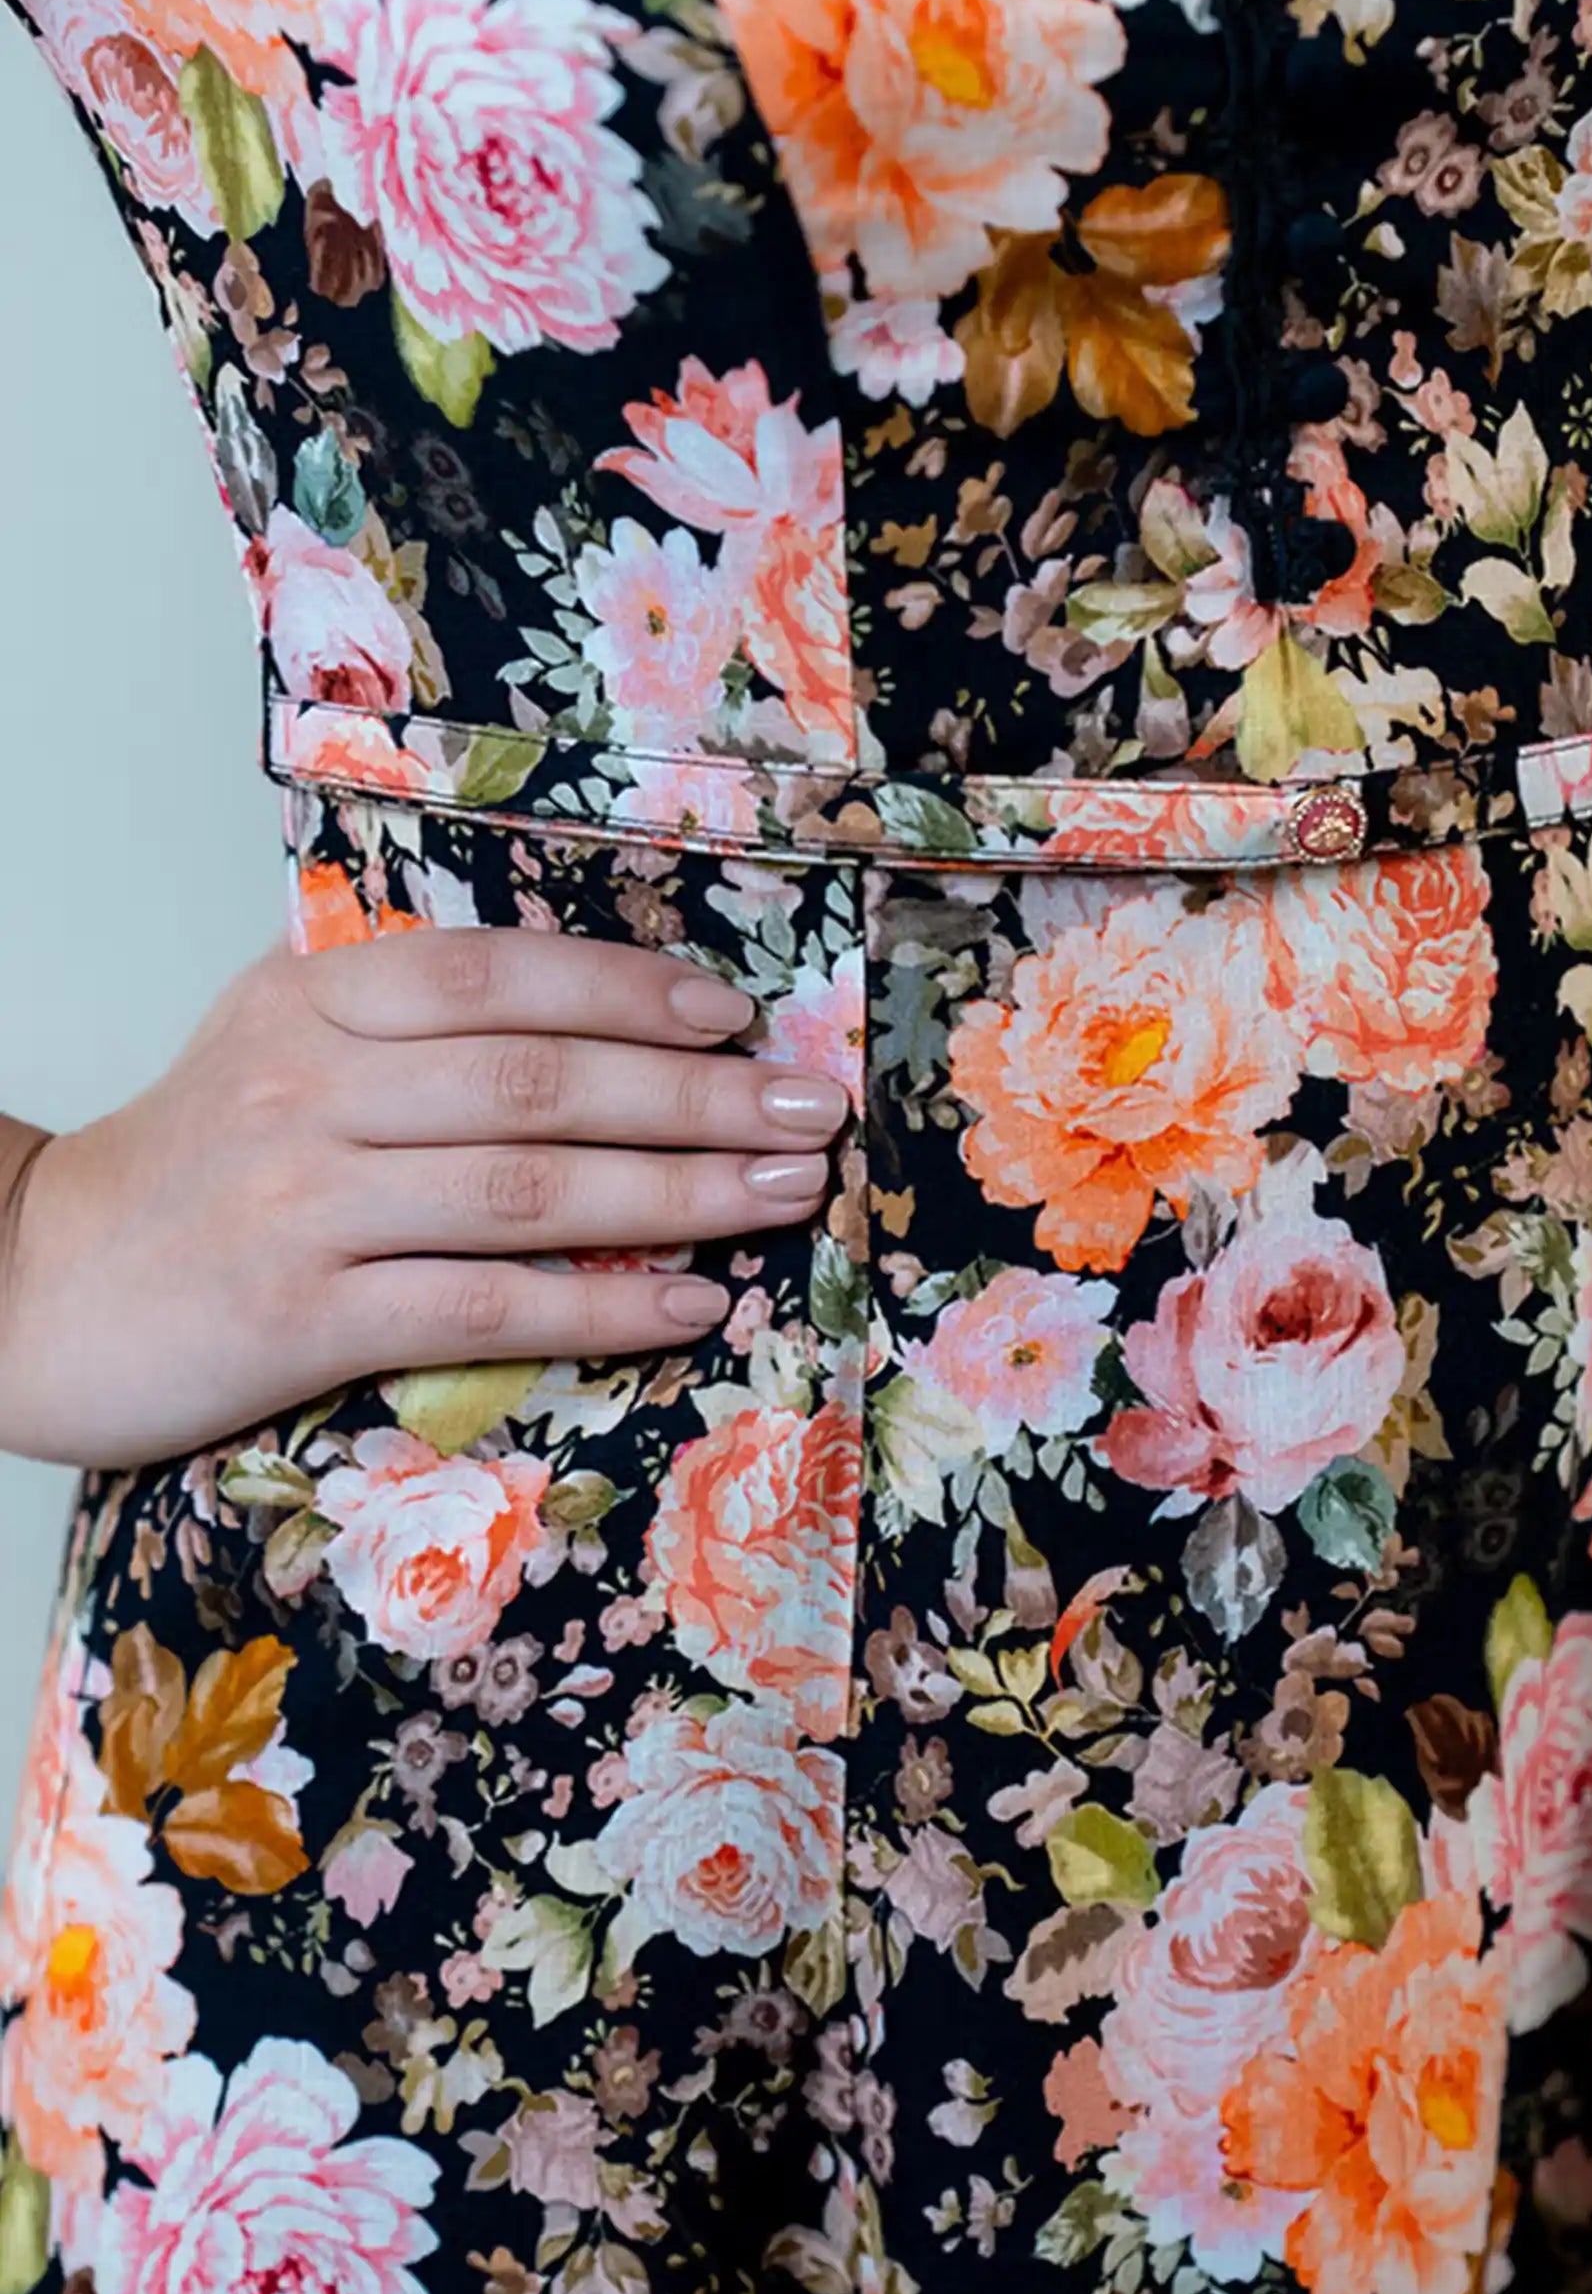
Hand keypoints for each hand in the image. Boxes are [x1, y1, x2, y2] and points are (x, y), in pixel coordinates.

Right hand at [0, 927, 847, 1468]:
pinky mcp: (301, 1317)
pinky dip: (601, 1303)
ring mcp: (305, 1203)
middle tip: (811, 1109)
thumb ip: (408, 1020)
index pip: (495, 976)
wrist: (33, 1287)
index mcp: (311, 1002)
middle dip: (696, 1096)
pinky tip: (692, 1303)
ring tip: (782, 1195)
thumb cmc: (192, 1170)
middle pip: (539, 1080)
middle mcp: (309, 1088)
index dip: (626, 989)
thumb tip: (601, 1012)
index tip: (734, 1018)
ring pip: (527, 1189)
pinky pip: (483, 1306)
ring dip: (678, 1192)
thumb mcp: (277, 1048)